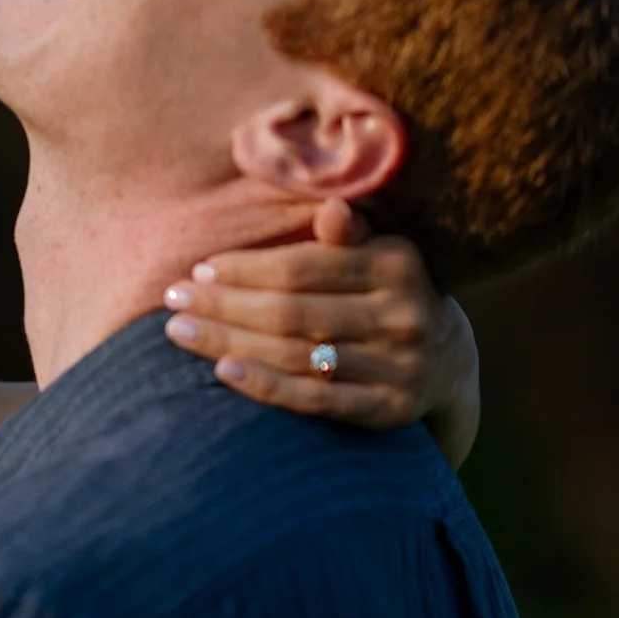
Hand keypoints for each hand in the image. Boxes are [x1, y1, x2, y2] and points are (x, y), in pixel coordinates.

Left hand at [163, 199, 481, 464]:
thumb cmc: (386, 293)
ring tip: (179, 332)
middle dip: (224, 304)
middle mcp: (404, 315)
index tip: (199, 268)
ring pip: (297, 354)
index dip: (245, 267)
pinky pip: (317, 401)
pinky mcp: (390, 410)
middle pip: (292, 311)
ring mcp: (400, 367)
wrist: (445, 361)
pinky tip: (222, 372)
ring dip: (229, 342)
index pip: (302, 266)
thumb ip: (346, 235)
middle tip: (172, 299)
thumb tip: (331, 207)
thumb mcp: (376, 255)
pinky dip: (267, 386)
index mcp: (398, 264)